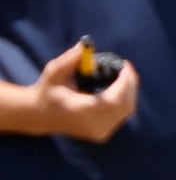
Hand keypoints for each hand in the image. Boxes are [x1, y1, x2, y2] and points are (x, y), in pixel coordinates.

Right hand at [17, 43, 138, 142]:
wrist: (40, 115)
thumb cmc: (48, 91)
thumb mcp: (55, 72)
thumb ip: (70, 59)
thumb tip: (85, 45)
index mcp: (82, 112)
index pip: (114, 99)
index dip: (125, 82)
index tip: (125, 65)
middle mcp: (94, 125)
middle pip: (125, 104)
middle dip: (130, 84)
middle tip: (126, 68)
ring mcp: (100, 132)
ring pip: (126, 110)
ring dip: (128, 91)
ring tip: (123, 75)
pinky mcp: (103, 134)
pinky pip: (121, 115)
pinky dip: (124, 100)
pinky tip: (119, 88)